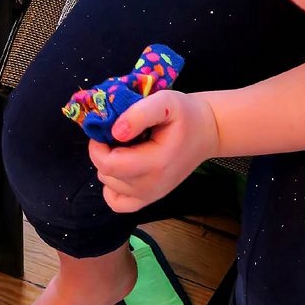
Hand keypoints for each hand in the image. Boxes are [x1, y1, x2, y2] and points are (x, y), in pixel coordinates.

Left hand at [89, 89, 218, 211]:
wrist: (206, 132)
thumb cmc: (186, 115)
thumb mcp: (166, 101)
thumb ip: (140, 113)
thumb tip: (116, 132)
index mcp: (156, 163)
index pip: (109, 164)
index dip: (97, 146)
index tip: (106, 128)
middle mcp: (152, 186)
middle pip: (106, 174)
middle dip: (103, 151)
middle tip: (118, 134)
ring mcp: (150, 196)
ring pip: (109, 184)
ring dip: (109, 164)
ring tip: (128, 147)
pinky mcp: (149, 199)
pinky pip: (117, 202)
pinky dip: (112, 187)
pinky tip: (122, 169)